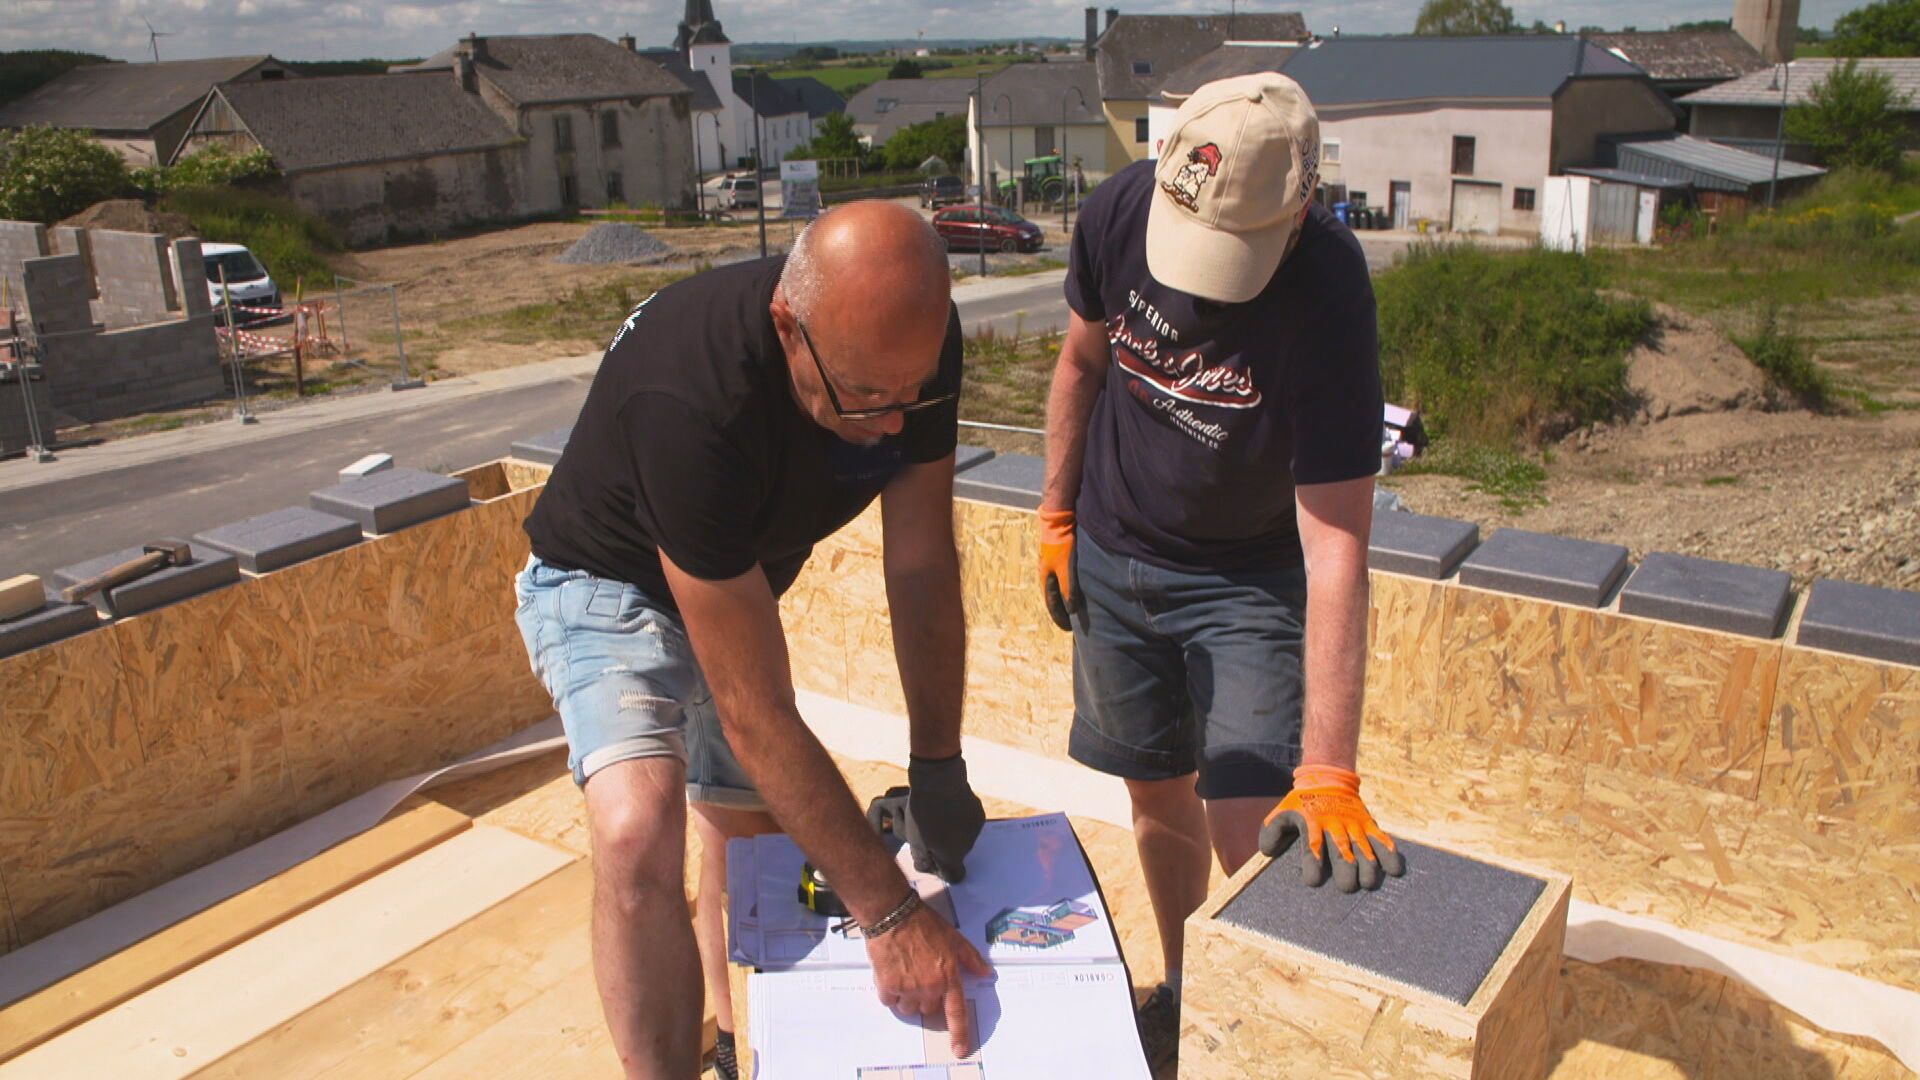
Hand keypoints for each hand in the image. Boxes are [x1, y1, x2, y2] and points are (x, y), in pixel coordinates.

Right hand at [867, 903, 994, 1057]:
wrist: (894, 916)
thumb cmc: (923, 924)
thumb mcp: (954, 938)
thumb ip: (971, 959)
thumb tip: (986, 973)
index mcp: (948, 977)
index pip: (956, 1012)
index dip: (959, 1034)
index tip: (959, 1049)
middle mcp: (930, 987)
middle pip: (929, 1010)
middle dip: (926, 998)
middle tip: (921, 976)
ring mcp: (908, 988)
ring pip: (908, 1009)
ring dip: (907, 998)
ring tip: (905, 973)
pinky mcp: (888, 986)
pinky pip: (889, 1001)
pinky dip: (889, 992)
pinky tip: (891, 972)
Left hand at [905, 756, 985, 882]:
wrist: (939, 781)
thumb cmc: (923, 813)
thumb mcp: (913, 840)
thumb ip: (922, 859)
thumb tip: (927, 866)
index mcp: (953, 857)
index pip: (954, 876)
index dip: (941, 870)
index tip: (929, 857)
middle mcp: (969, 846)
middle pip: (957, 855)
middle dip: (943, 848)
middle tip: (927, 832)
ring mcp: (976, 828)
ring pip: (962, 837)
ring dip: (952, 833)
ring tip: (936, 816)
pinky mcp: (978, 811)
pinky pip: (968, 822)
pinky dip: (959, 819)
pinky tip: (947, 806)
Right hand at [1039, 507, 1077, 631]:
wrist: (1058, 518)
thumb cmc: (1061, 544)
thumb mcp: (1066, 569)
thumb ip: (1068, 589)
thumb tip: (1071, 610)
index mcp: (1045, 578)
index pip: (1052, 604)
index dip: (1060, 617)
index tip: (1068, 629)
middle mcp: (1047, 572)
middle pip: (1055, 596)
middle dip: (1064, 609)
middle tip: (1074, 621)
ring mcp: (1053, 563)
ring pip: (1061, 585)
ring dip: (1068, 596)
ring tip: (1079, 606)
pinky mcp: (1062, 555)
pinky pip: (1067, 575)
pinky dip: (1072, 584)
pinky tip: (1080, 585)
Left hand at [1258, 764, 1403, 892]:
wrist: (1328, 779)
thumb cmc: (1302, 804)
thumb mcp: (1282, 812)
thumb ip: (1272, 831)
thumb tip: (1269, 852)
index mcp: (1312, 823)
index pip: (1311, 847)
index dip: (1312, 866)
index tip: (1312, 881)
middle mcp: (1334, 825)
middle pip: (1342, 851)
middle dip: (1345, 871)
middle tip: (1346, 886)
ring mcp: (1354, 824)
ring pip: (1364, 848)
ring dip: (1368, 868)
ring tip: (1368, 884)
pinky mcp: (1369, 824)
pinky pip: (1382, 839)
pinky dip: (1390, 854)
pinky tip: (1394, 871)